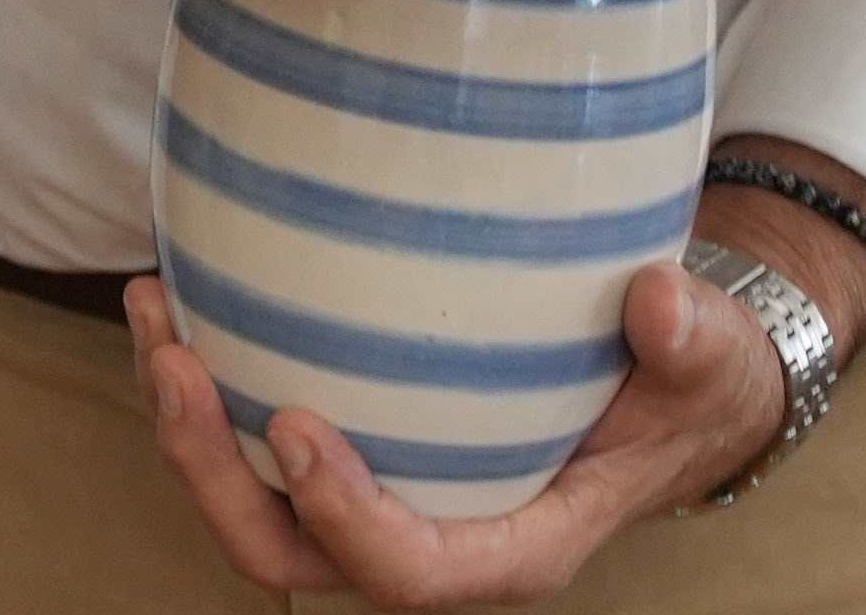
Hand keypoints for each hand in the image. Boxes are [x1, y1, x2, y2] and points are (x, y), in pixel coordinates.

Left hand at [121, 253, 790, 606]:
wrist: (670, 380)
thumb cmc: (686, 384)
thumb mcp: (712, 364)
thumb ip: (692, 343)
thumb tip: (655, 302)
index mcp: (514, 544)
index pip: (410, 571)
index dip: (344, 517)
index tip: (295, 426)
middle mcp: (429, 534)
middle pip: (292, 552)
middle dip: (213, 473)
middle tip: (178, 363)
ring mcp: (376, 494)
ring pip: (250, 502)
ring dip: (185, 422)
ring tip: (154, 313)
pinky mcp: (349, 446)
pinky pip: (249, 441)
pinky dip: (205, 379)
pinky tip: (177, 294)